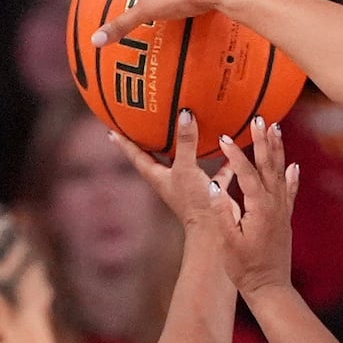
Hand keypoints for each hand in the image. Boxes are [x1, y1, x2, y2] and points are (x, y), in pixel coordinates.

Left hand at [113, 109, 231, 229]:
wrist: (215, 228)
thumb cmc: (193, 202)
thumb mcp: (186, 168)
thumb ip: (186, 142)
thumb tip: (185, 114)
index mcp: (158, 176)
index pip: (135, 155)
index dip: (124, 142)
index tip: (112, 128)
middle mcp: (172, 180)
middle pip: (157, 157)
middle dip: (152, 142)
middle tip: (147, 124)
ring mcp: (190, 185)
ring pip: (187, 161)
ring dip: (187, 148)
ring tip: (188, 130)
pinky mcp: (210, 189)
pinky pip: (216, 170)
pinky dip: (222, 160)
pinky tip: (230, 149)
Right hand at [209, 116, 298, 295]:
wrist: (270, 288)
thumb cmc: (245, 268)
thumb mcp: (229, 242)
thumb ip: (222, 215)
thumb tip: (215, 188)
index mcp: (259, 209)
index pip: (247, 174)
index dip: (236, 154)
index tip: (225, 136)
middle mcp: (274, 205)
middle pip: (268, 166)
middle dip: (263, 141)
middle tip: (259, 118)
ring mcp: (282, 211)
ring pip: (280, 173)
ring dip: (277, 150)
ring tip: (276, 128)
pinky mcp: (285, 218)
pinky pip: (289, 191)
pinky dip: (292, 176)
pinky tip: (294, 165)